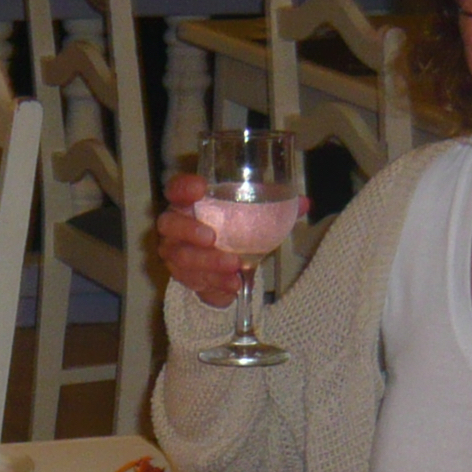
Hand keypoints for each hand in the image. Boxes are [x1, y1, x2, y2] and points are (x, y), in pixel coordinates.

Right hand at [156, 171, 305, 307]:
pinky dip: (214, 283)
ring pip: (181, 257)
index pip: (176, 188)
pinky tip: (232, 284)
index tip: (200, 188)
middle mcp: (177, 225)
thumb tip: (303, 203)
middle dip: (188, 231)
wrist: (228, 269)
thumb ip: (276, 209)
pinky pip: (192, 281)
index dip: (183, 187)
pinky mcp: (183, 276)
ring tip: (234, 266)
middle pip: (168, 224)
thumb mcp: (255, 219)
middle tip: (212, 237)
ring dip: (207, 262)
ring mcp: (176, 252)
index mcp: (191, 203)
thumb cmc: (236, 233)